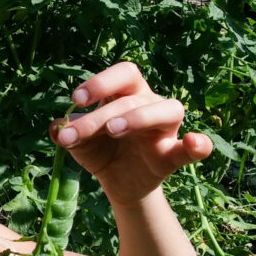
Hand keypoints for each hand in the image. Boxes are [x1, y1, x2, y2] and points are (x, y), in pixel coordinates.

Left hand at [49, 62, 211, 205]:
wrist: (115, 182)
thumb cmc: (99, 150)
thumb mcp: (78, 142)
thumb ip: (67, 132)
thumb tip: (56, 127)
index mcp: (126, 93)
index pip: (123, 74)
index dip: (101, 82)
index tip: (76, 100)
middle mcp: (149, 103)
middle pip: (132, 97)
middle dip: (100, 115)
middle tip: (77, 133)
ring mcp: (165, 129)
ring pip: (166, 110)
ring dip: (139, 117)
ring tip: (113, 130)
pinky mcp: (172, 155)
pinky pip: (193, 148)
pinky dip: (199, 144)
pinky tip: (194, 141)